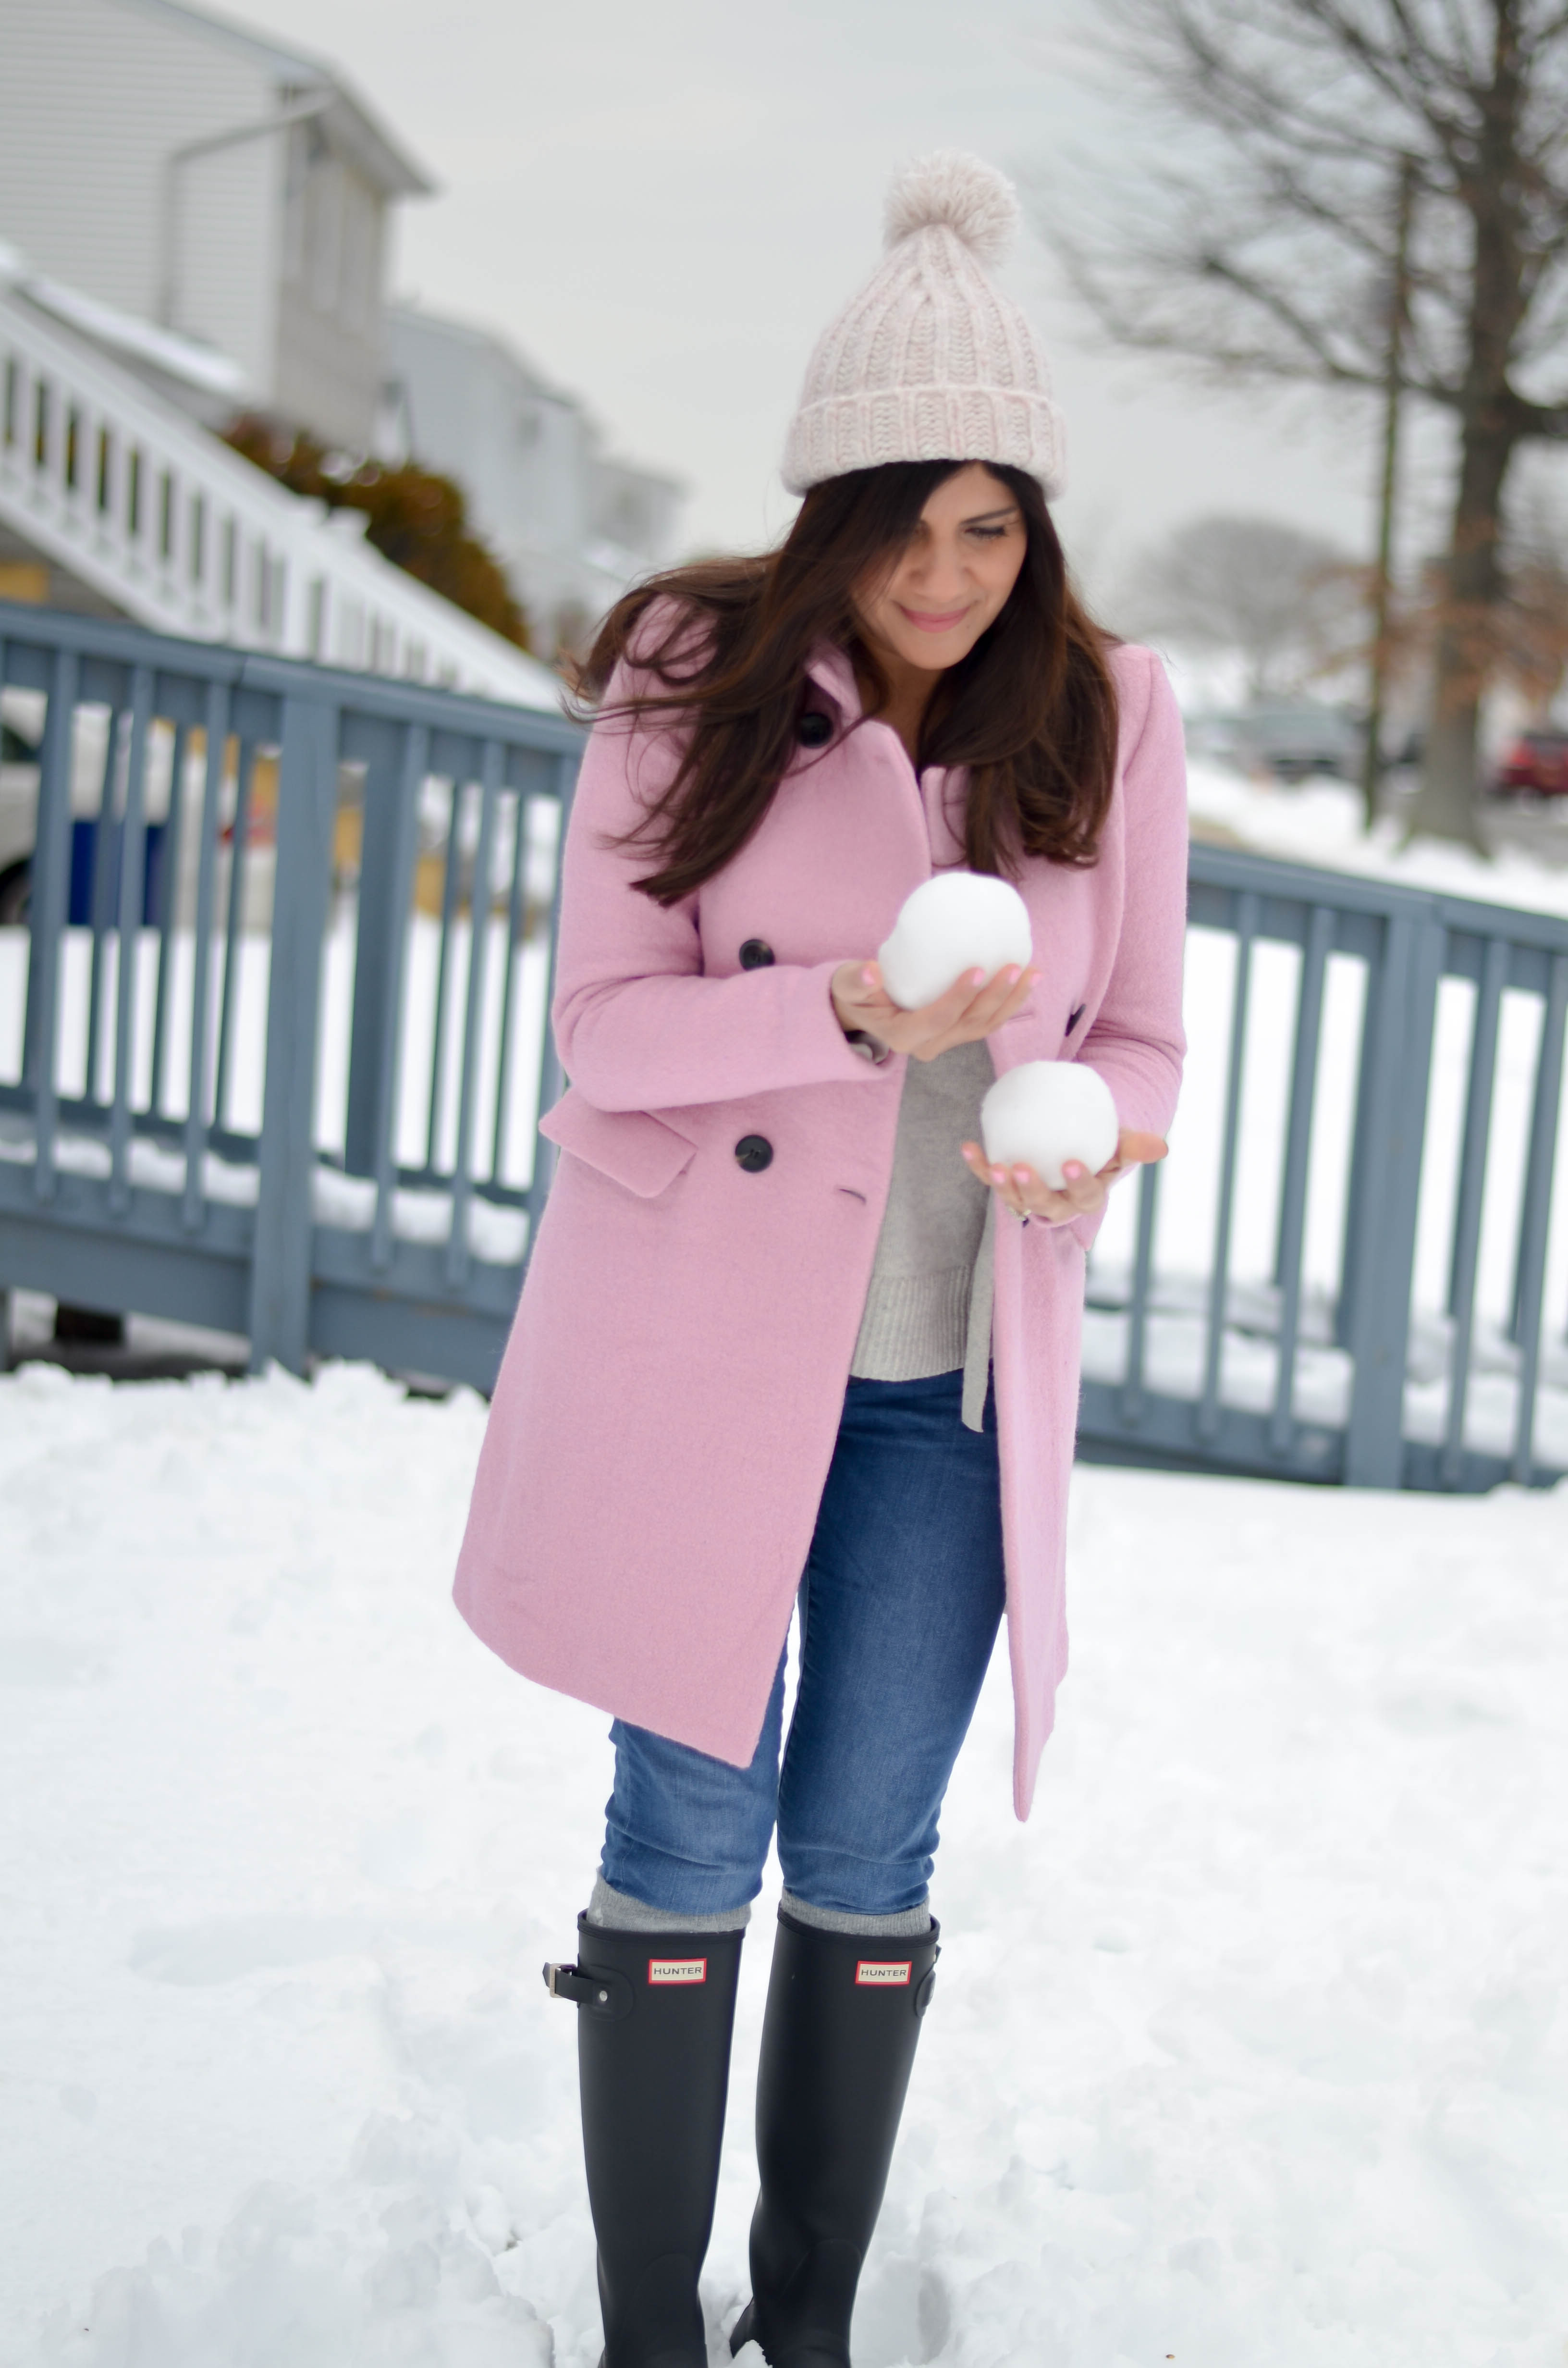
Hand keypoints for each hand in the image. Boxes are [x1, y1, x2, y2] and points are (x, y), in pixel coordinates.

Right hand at [830, 960, 1039, 1061]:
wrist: (860, 1011)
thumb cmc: (855, 993)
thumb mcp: (846, 986)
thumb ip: (855, 980)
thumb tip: (872, 972)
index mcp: (903, 1036)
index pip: (938, 1019)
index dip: (960, 998)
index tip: (978, 969)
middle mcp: (928, 1045)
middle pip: (970, 1025)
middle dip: (997, 998)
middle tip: (1017, 967)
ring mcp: (945, 1041)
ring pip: (985, 1027)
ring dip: (1012, 1002)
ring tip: (1033, 973)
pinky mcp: (956, 1032)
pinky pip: (987, 1022)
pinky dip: (1009, 1003)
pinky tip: (1026, 980)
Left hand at [960, 1127, 1168, 1222]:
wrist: (1074, 1144)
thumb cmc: (1101, 1146)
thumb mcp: (1118, 1144)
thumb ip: (1134, 1146)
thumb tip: (1161, 1147)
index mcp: (1087, 1197)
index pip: (1086, 1197)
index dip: (1078, 1184)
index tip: (1070, 1163)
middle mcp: (1058, 1205)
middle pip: (1045, 1206)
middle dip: (1033, 1191)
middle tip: (1022, 1168)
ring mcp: (1030, 1198)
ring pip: (1016, 1200)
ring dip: (1003, 1186)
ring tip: (996, 1166)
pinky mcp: (1009, 1186)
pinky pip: (992, 1178)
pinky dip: (979, 1166)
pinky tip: (969, 1146)